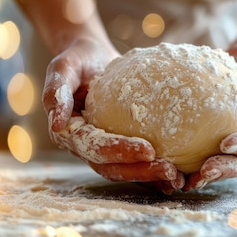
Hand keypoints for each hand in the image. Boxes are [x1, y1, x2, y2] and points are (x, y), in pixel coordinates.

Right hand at [42, 38, 183, 193]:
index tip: (148, 149)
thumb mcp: (63, 67)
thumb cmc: (77, 59)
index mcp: (70, 132)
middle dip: (140, 171)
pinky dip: (155, 172)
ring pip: (126, 170)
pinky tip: (179, 175)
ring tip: (176, 177)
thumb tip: (57, 122)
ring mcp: (104, 149)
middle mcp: (85, 146)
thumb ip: (57, 90)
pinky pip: (137, 163)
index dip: (120, 151)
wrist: (92, 58)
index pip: (95, 147)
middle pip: (112, 166)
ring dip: (150, 176)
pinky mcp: (120, 146)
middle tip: (169, 170)